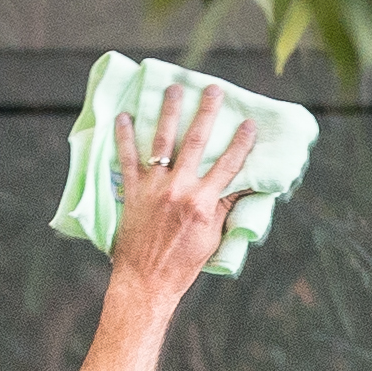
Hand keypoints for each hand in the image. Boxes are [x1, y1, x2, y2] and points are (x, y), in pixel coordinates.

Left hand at [109, 80, 254, 292]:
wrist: (145, 281)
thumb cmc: (183, 265)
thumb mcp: (212, 237)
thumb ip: (223, 207)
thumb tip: (240, 185)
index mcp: (203, 202)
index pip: (228, 165)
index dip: (240, 142)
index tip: (248, 122)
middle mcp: (179, 188)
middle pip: (196, 142)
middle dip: (205, 112)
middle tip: (212, 88)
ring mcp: (154, 187)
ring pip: (162, 141)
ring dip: (168, 112)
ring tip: (173, 89)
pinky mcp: (133, 191)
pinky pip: (127, 158)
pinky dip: (124, 136)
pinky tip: (123, 116)